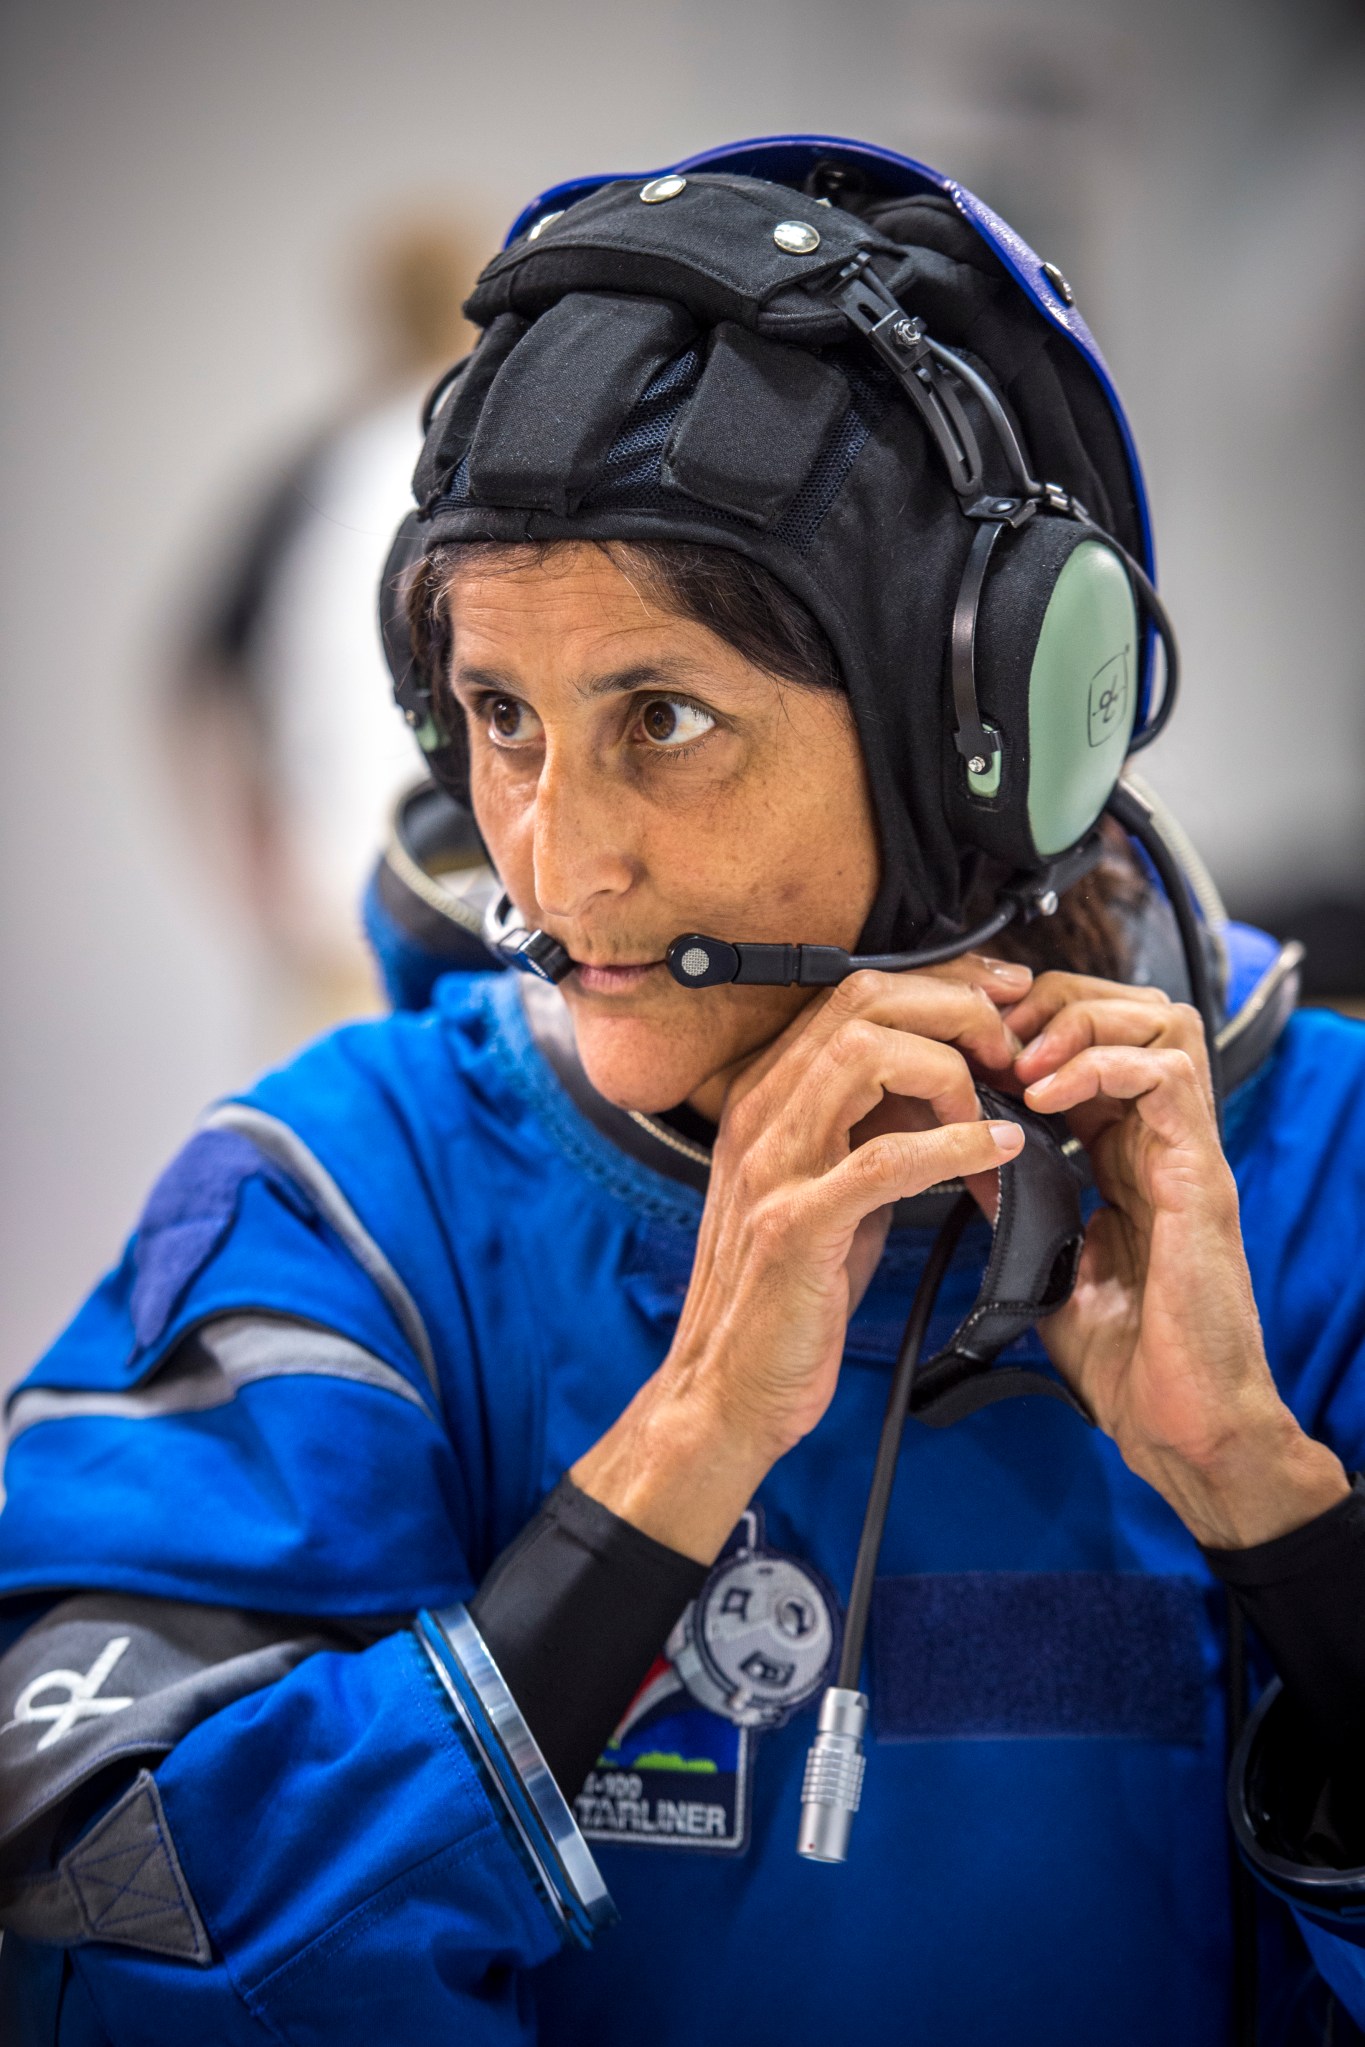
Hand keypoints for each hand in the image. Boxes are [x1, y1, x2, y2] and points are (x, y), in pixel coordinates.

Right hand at [573, 957, 1032, 1559]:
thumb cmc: (789, 1297)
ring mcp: (772, 1167)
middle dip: (955, 1006)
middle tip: (1016, 1043)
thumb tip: (948, 1079)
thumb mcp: (831, 1190)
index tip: (1005, 996)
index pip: (854, 994)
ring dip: (953, 1068)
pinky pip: (882, 1159)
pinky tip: (999, 1151)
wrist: (728, 1392)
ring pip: (866, 1056)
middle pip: (863, 1003)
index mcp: (767, 1098)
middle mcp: (760, 1115)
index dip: (941, 982)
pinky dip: (954, 1145)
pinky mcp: (794, 1227)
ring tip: (1005, 1101)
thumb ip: (872, 1128)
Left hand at [1009, 974, 1346, 1546]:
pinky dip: (1101, 1065)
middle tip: (997, 1036)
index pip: (1093, 1045)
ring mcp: (1187, 1154)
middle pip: (1134, 1009)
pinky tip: (1044, 1095)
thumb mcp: (1051, 1268)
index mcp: (1126, 1157)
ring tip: (1021, 1060)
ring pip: (1161, 1021)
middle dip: (1059, 1002)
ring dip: (1080, 1022)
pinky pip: (1168, 1078)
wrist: (1179, 1426)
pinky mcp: (1201, 1177)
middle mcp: (1162, 1143)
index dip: (1034, 1029)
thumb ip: (1022, 1212)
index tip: (974, 1049)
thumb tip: (969, 1175)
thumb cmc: (1125, 1362)